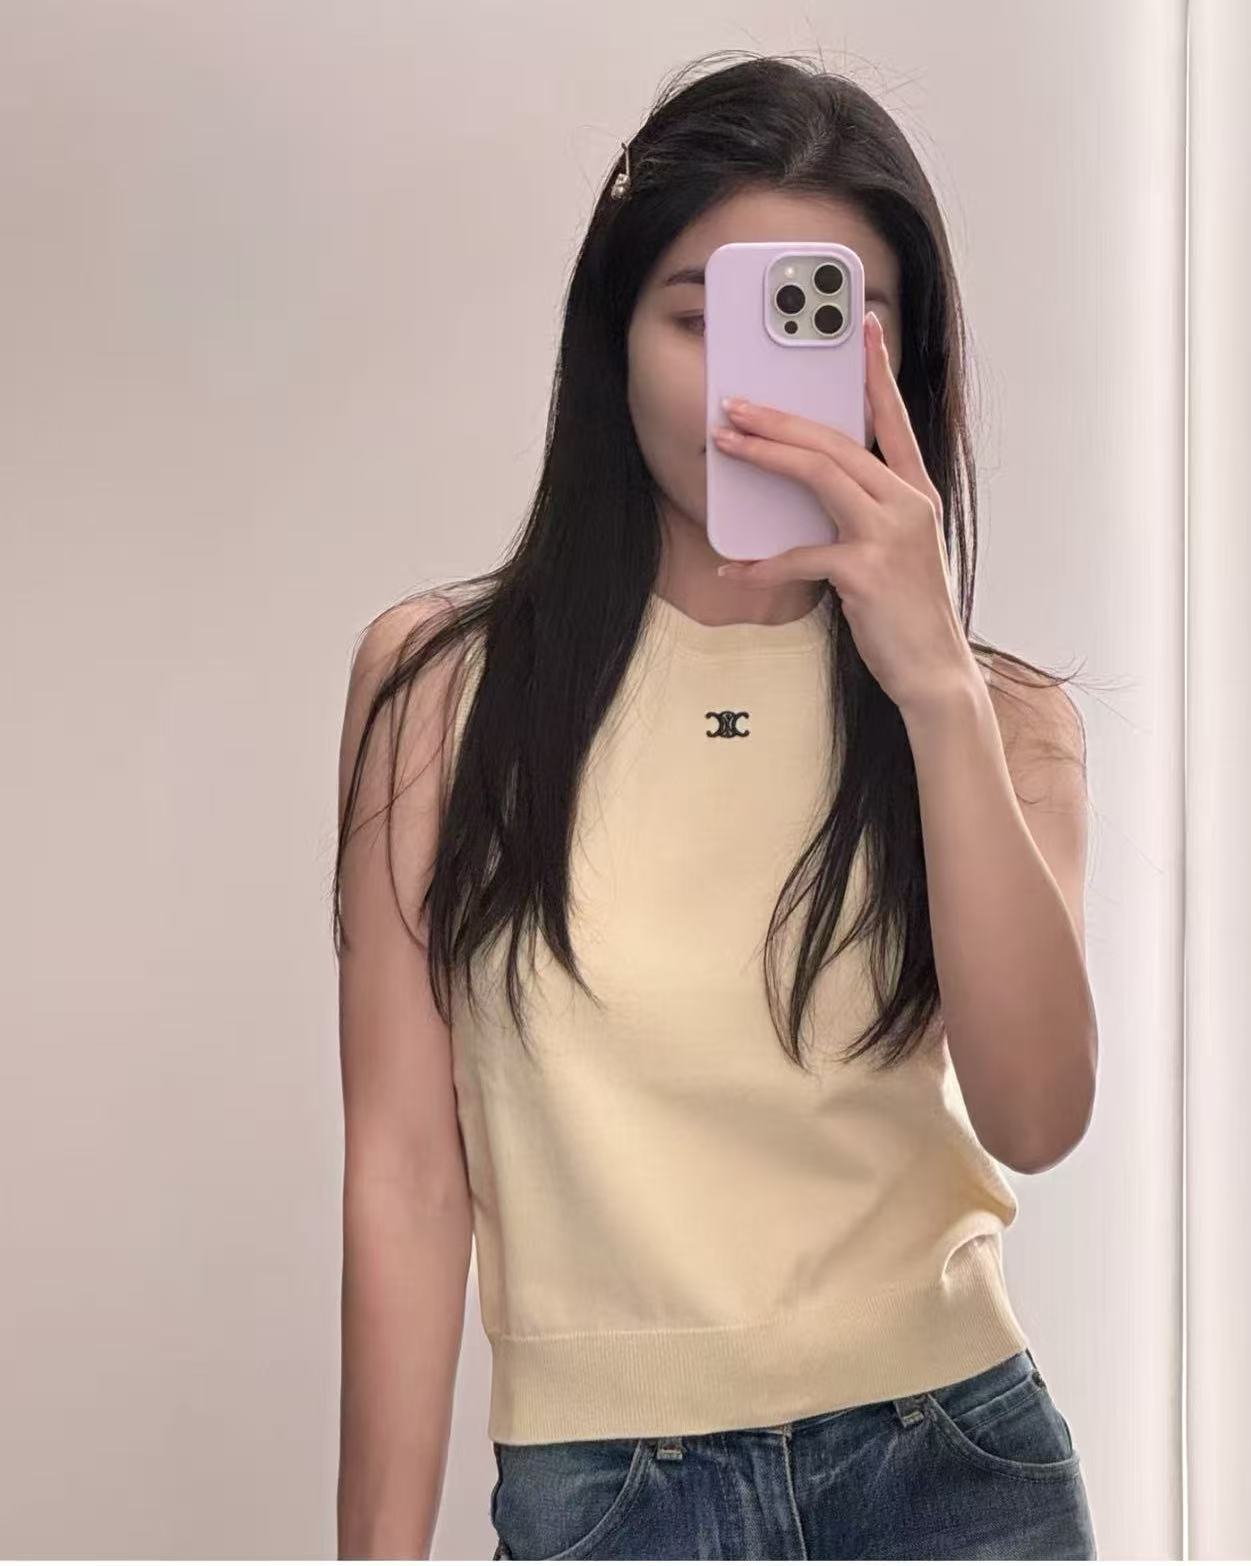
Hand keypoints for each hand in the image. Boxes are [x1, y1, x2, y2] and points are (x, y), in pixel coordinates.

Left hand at [710, 312, 978, 716]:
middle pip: (837, 441)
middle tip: (738, 403)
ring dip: (766, 455)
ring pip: (820, 475)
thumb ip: (863, 516)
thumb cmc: (907, 613)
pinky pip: (801, 556)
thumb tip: (811, 492)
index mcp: (916, 493)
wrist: (935, 671)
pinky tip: (733, 569)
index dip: (877, 371)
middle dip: (781, 417)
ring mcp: (889, 535)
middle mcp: (908, 504)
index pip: (895, 419)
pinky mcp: (865, 572)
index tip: (864, 328)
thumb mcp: (893, 552)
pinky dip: (762, 565)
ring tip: (727, 443)